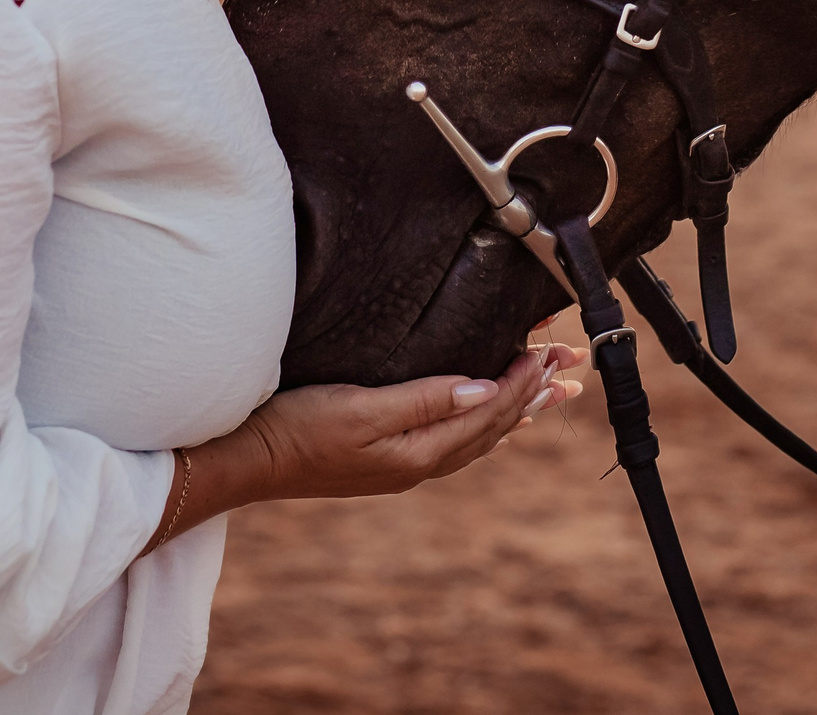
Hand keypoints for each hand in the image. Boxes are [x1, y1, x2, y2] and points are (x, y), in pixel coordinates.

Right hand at [146, 343, 585, 548]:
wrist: (245, 463)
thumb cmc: (295, 429)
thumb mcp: (358, 409)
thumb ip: (423, 400)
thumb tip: (484, 389)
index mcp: (417, 452)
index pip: (488, 412)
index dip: (522, 381)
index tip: (550, 351)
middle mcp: (419, 465)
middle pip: (492, 427)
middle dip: (533, 395)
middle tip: (570, 370)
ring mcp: (402, 466)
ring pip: (477, 436)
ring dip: (515, 411)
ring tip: (550, 394)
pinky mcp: (386, 459)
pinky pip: (453, 441)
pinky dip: (482, 426)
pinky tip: (488, 422)